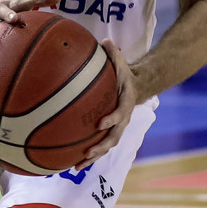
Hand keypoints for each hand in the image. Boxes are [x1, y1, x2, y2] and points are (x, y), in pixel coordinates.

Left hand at [76, 40, 136, 169]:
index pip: (120, 114)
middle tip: (87, 152)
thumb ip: (114, 54)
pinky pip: (99, 147)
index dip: (112, 119)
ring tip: (77, 166)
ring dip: (93, 158)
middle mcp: (122, 120)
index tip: (100, 123)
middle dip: (101, 147)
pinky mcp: (109, 133)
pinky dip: (87, 157)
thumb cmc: (124, 75)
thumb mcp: (121, 63)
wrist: (135, 88)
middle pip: (114, 138)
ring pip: (106, 148)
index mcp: (126, 104)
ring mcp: (116, 129)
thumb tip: (105, 41)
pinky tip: (70, 164)